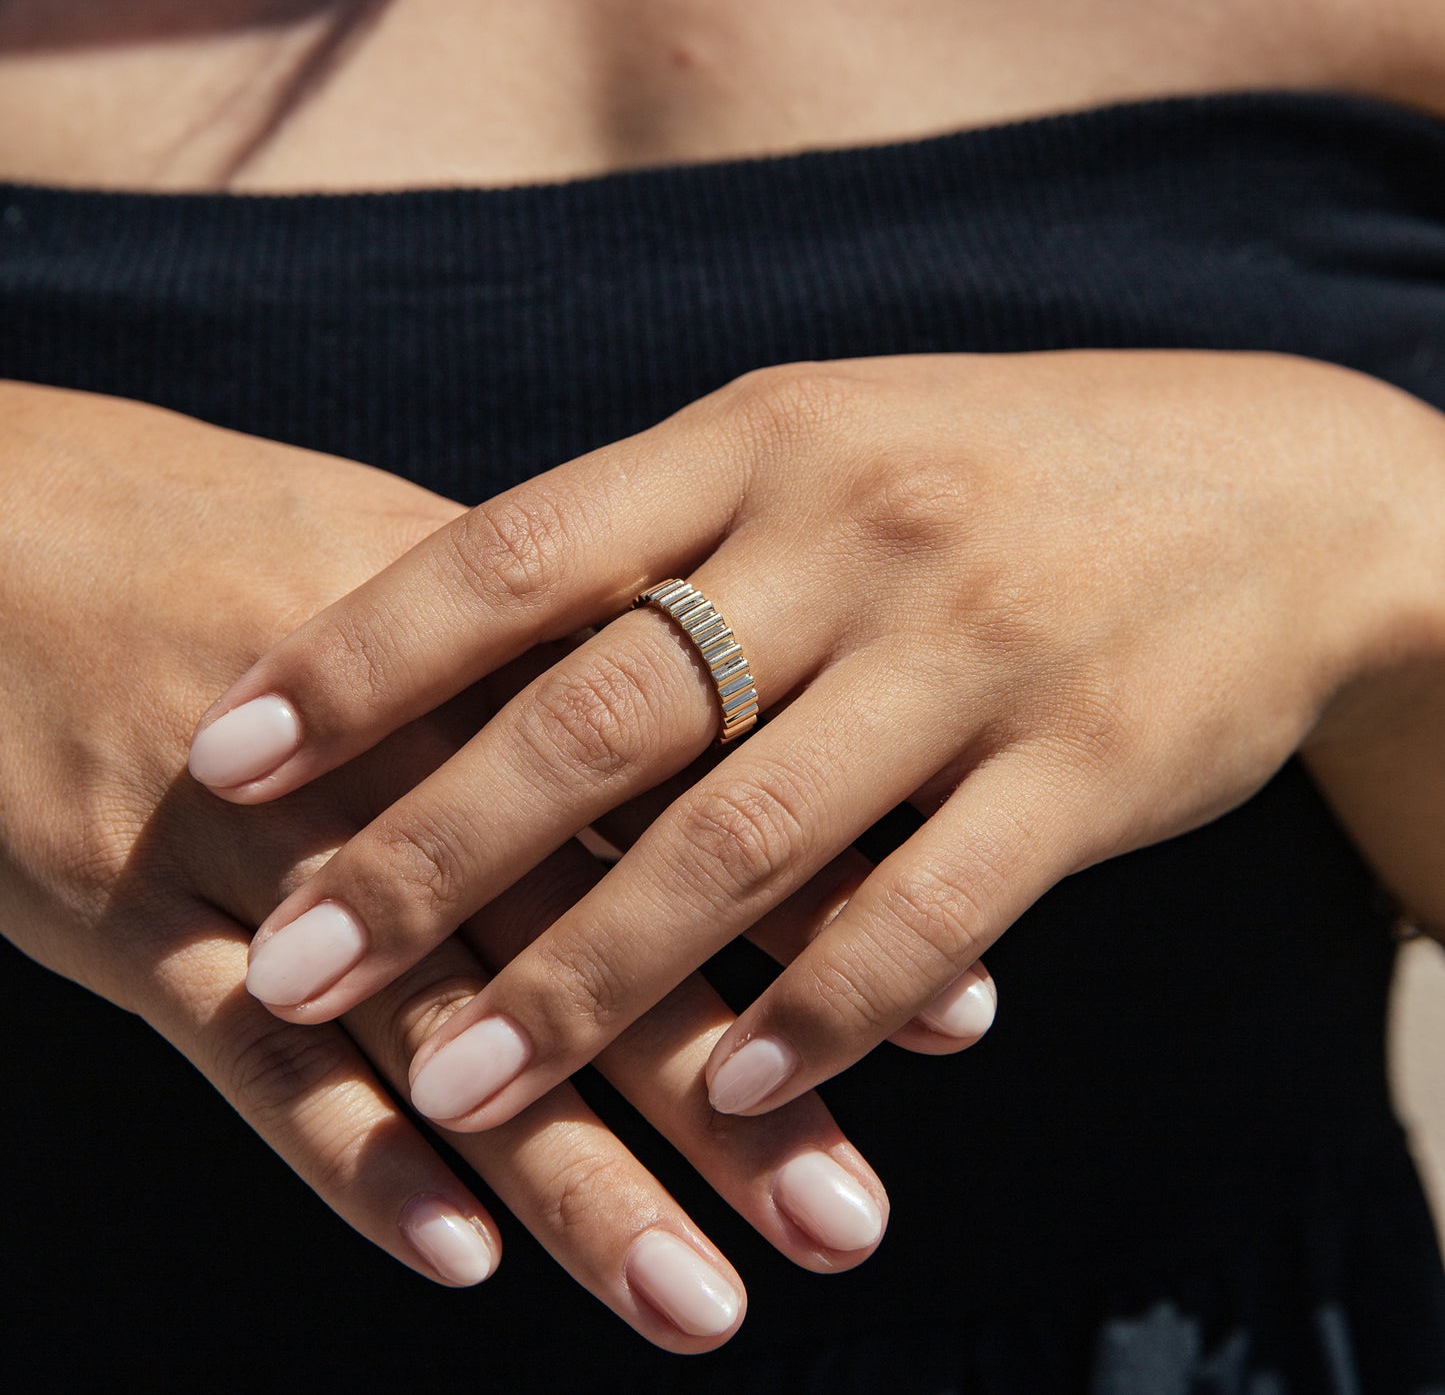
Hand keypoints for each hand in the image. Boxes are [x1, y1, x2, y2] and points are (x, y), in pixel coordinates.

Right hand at [0, 381, 904, 1350]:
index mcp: (491, 642)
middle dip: (727, 1084)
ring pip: (437, 1025)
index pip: (697, 789)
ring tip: (701, 1301)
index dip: (827, 905)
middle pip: (592, 931)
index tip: (962, 1020)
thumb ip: (564, 643)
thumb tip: (745, 701)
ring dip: (568, 1173)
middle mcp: (398, 748)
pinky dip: (350, 1160)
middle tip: (856, 1217)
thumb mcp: (407, 560)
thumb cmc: (221, 540)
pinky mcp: (121, 912)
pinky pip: (244, 1061)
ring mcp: (257, 840)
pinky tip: (457, 1258)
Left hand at [191, 350, 1443, 1130]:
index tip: (225, 755)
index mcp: (763, 436)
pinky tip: (732, 1091)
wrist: (1279, 488)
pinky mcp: (1086, 770)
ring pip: (743, 842)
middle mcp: (854, 535)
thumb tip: (478, 637)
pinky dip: (818, 1014)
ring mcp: (975, 654)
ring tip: (453, 1086)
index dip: (359, 656)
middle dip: (425, 855)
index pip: (518, 548)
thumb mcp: (826, 444)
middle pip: (598, 716)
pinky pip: (925, 916)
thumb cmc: (1002, 469)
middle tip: (285, 961)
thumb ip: (667, 533)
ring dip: (588, 982)